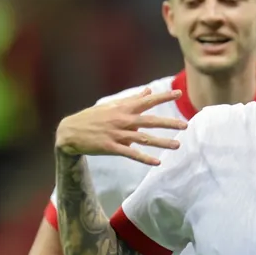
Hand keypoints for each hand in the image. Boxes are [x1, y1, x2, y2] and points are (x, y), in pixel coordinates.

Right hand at [55, 88, 188, 164]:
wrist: (70, 131)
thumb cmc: (92, 117)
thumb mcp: (112, 105)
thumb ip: (132, 100)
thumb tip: (149, 91)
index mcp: (123, 108)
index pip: (148, 101)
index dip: (163, 97)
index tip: (178, 93)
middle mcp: (123, 120)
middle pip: (150, 120)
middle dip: (169, 123)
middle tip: (185, 125)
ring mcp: (117, 134)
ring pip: (144, 138)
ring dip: (161, 142)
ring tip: (177, 145)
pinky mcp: (111, 147)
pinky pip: (131, 153)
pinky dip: (144, 158)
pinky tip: (157, 162)